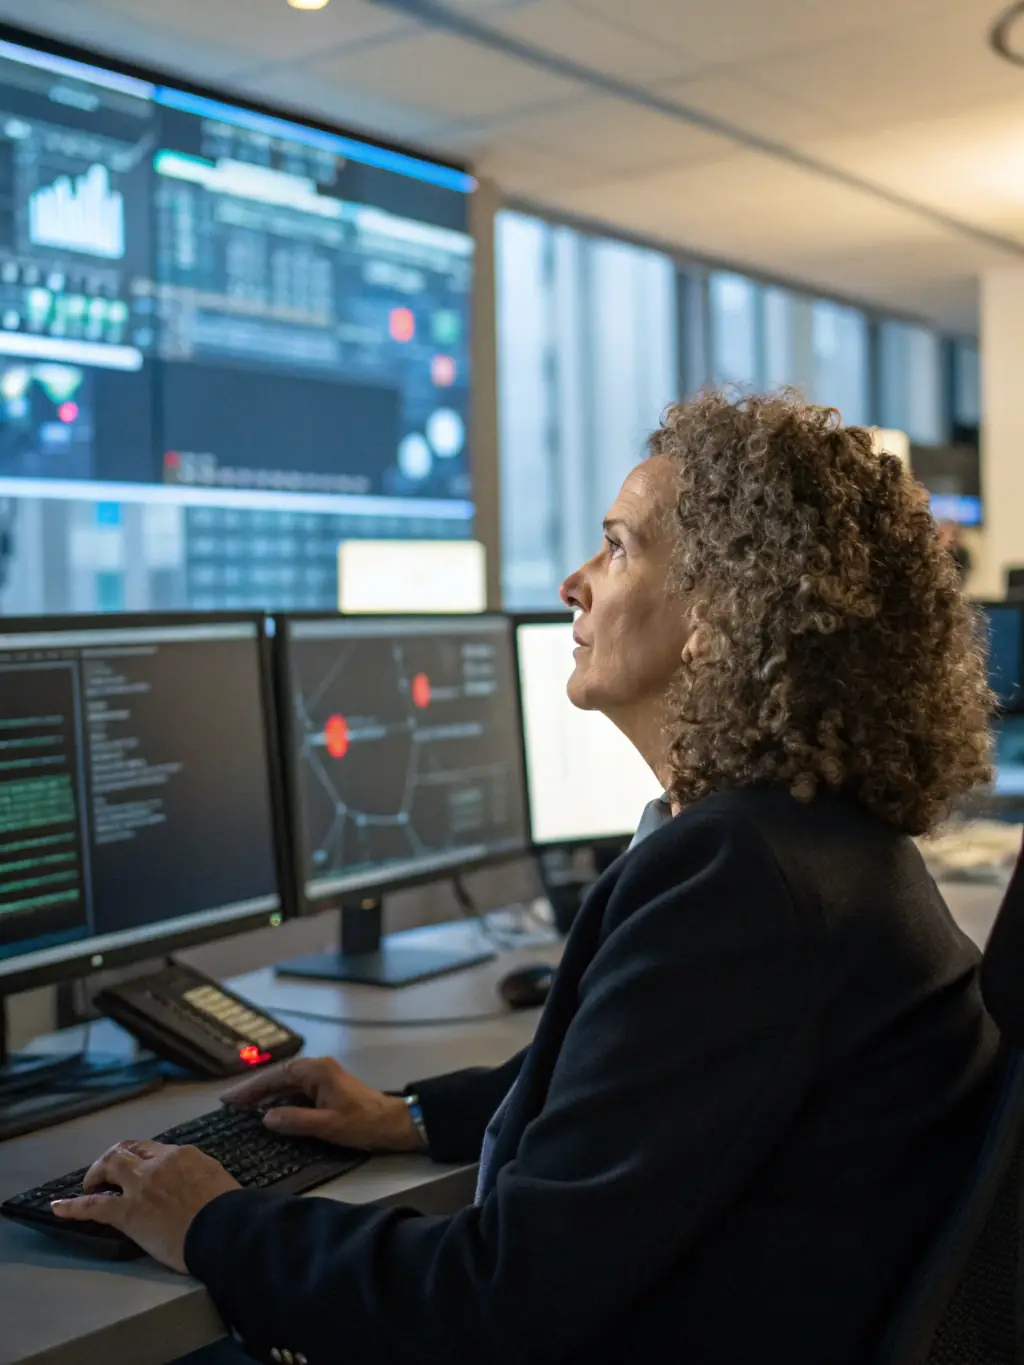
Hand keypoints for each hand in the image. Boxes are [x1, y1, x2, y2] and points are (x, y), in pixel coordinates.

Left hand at [50, 1140, 238, 1271]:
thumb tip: (196, 1185)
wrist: (225, 1227)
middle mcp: (158, 1163)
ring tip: (89, 1184)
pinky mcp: (128, 1212)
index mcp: (182, 1155)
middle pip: (126, 1150)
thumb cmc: (229, 1209)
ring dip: (96, 1173)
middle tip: (107, 1173)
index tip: (137, 1168)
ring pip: (109, 1166)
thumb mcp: (217, 1179)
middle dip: (113, 1158)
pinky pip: (93, 1206)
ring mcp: (141, 1185)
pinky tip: (58, 1208)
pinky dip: (73, 1206)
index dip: (139, 1158)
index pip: (153, 1150)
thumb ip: (199, 1176)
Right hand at [222, 1056, 422, 1152]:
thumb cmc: (362, 1123)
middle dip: (254, 1090)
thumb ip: (295, 1120)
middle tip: (230, 1104)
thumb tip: (266, 1118)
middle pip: (279, 1077)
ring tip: (243, 1109)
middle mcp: (317, 1069)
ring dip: (266, 1095)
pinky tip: (270, 1112)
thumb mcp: (327, 1126)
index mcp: (316, 1071)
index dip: (251, 1089)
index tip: (230, 1099)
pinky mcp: (327, 1089)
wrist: (393, 1123)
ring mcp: (322, 1078)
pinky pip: (297, 1091)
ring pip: (287, 1084)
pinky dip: (281, 1100)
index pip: (276, 1077)